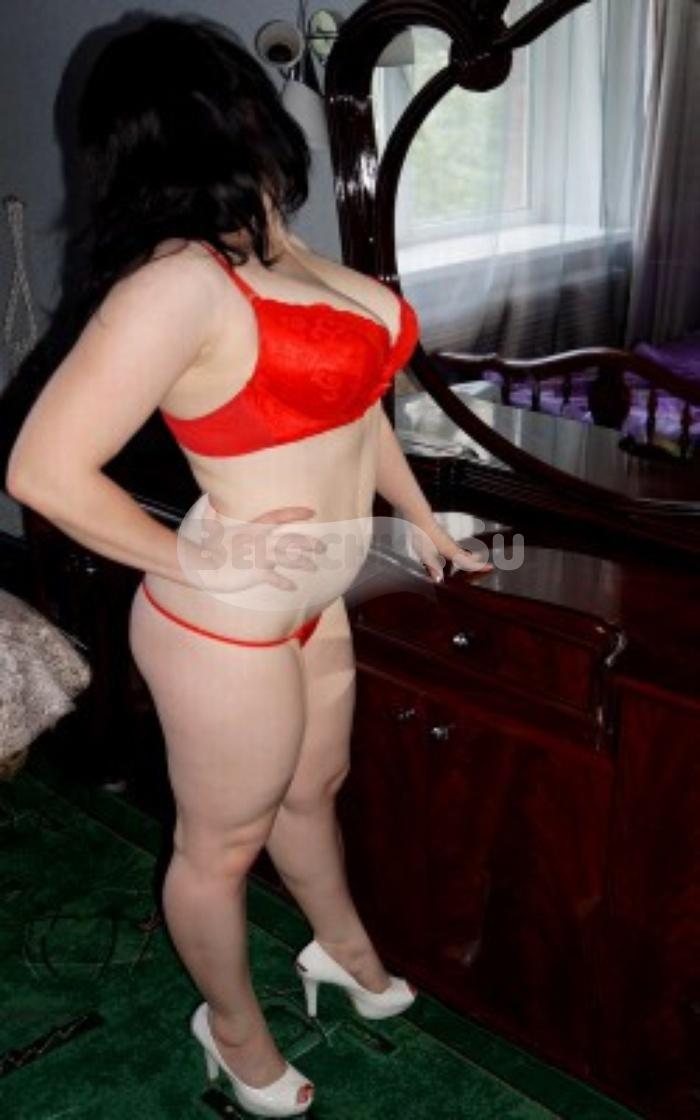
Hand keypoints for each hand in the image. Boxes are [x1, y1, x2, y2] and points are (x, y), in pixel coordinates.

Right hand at [179, 505, 326, 593]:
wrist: (201, 565)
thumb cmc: (206, 547)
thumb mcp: (212, 527)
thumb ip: (215, 514)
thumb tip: (209, 500)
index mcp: (252, 528)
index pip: (279, 516)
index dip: (296, 513)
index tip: (312, 512)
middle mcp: (260, 540)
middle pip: (292, 539)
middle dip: (310, 543)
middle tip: (323, 547)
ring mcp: (260, 556)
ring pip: (290, 558)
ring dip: (304, 563)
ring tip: (314, 567)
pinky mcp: (257, 573)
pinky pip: (276, 578)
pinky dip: (285, 583)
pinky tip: (292, 587)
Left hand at [408, 515, 492, 582]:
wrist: (421, 519)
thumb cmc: (423, 535)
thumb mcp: (426, 554)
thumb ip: (433, 568)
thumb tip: (439, 580)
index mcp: (450, 551)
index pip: (468, 561)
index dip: (479, 566)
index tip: (491, 567)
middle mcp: (452, 547)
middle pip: (468, 557)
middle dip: (477, 563)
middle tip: (485, 567)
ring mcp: (449, 542)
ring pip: (462, 553)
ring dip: (468, 559)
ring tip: (473, 563)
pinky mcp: (444, 540)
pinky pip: (455, 550)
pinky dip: (459, 555)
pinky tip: (452, 558)